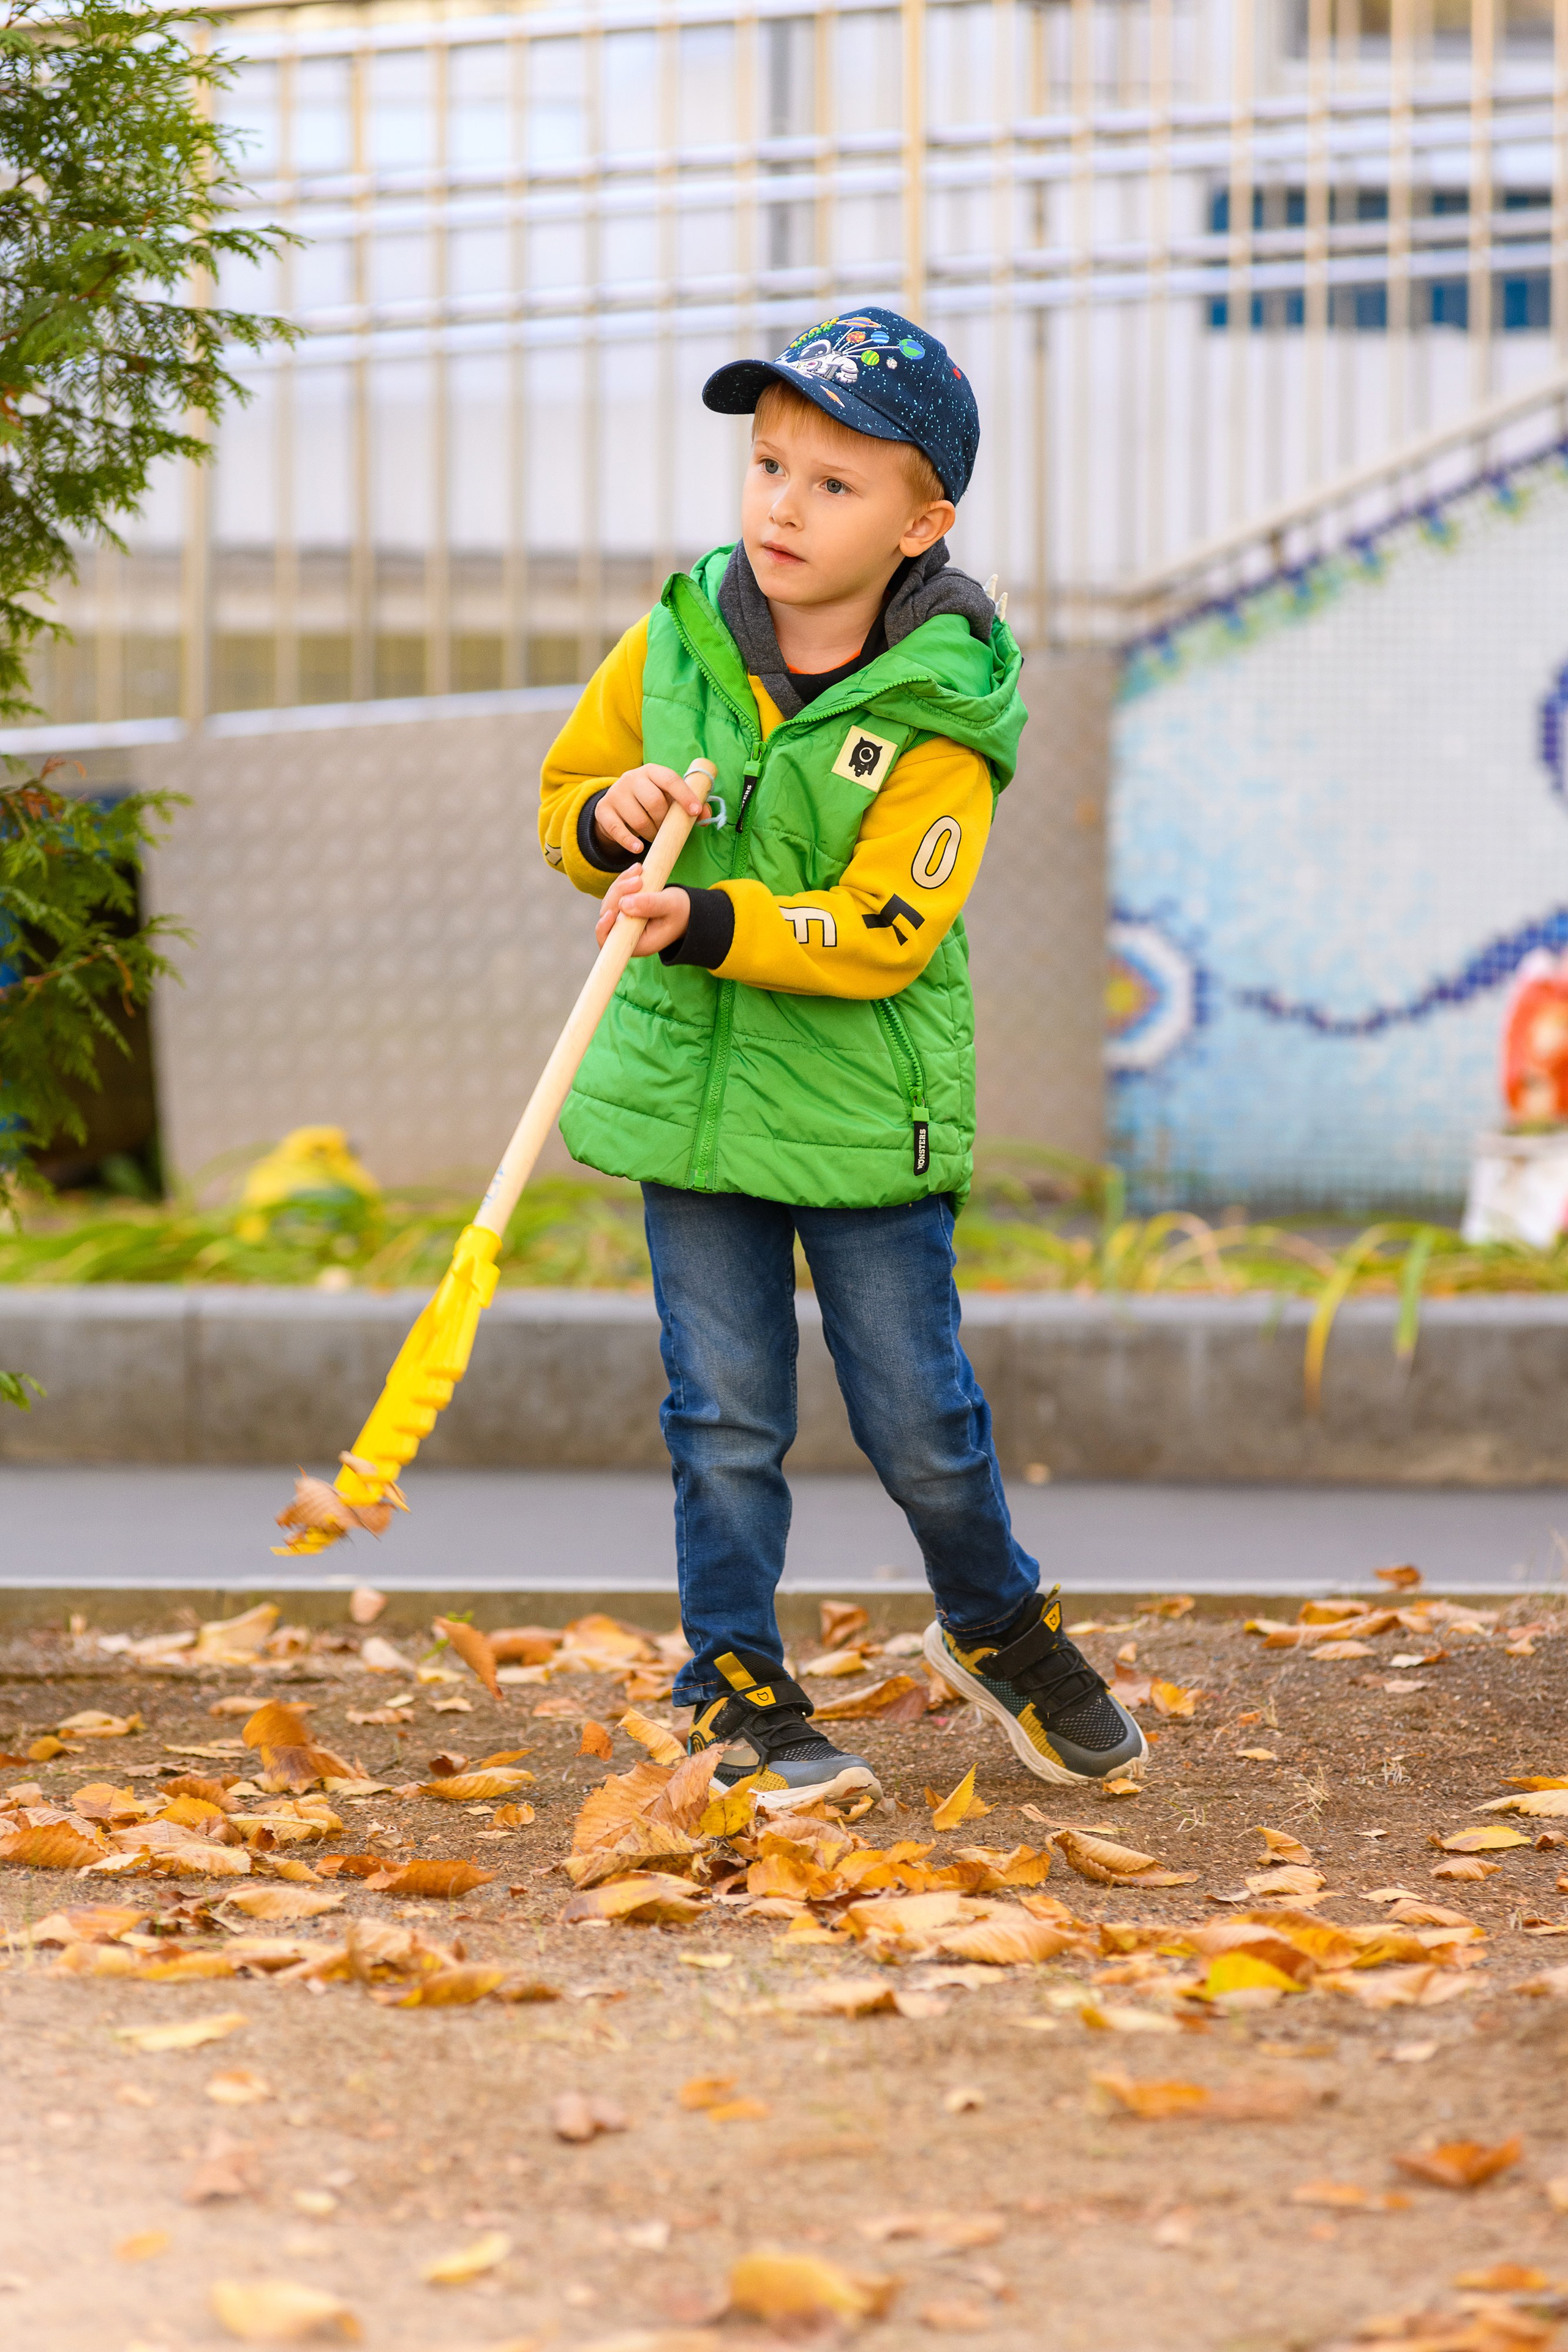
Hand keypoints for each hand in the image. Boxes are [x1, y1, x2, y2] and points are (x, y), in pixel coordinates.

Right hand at [593, 763, 707, 859]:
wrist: (617, 806)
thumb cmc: (650, 802)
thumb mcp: (669, 800)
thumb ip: (690, 806)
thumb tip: (706, 817)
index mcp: (652, 772)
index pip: (670, 779)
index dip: (684, 795)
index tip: (694, 811)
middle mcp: (631, 778)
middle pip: (653, 801)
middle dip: (664, 821)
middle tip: (666, 830)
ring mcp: (615, 793)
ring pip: (638, 819)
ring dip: (650, 833)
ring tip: (654, 837)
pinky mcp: (603, 810)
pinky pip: (617, 829)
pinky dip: (629, 841)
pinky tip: (638, 848)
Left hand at [595, 864, 691, 956]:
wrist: (687, 908)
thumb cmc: (681, 911)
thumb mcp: (670, 906)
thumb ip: (650, 905)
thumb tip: (624, 904)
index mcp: (638, 943)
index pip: (609, 942)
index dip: (604, 928)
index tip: (612, 913)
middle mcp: (627, 933)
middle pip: (608, 914)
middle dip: (620, 894)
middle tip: (639, 880)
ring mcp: (624, 920)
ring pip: (611, 900)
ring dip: (622, 884)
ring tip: (640, 870)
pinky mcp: (625, 907)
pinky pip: (617, 892)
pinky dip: (625, 880)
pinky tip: (637, 870)